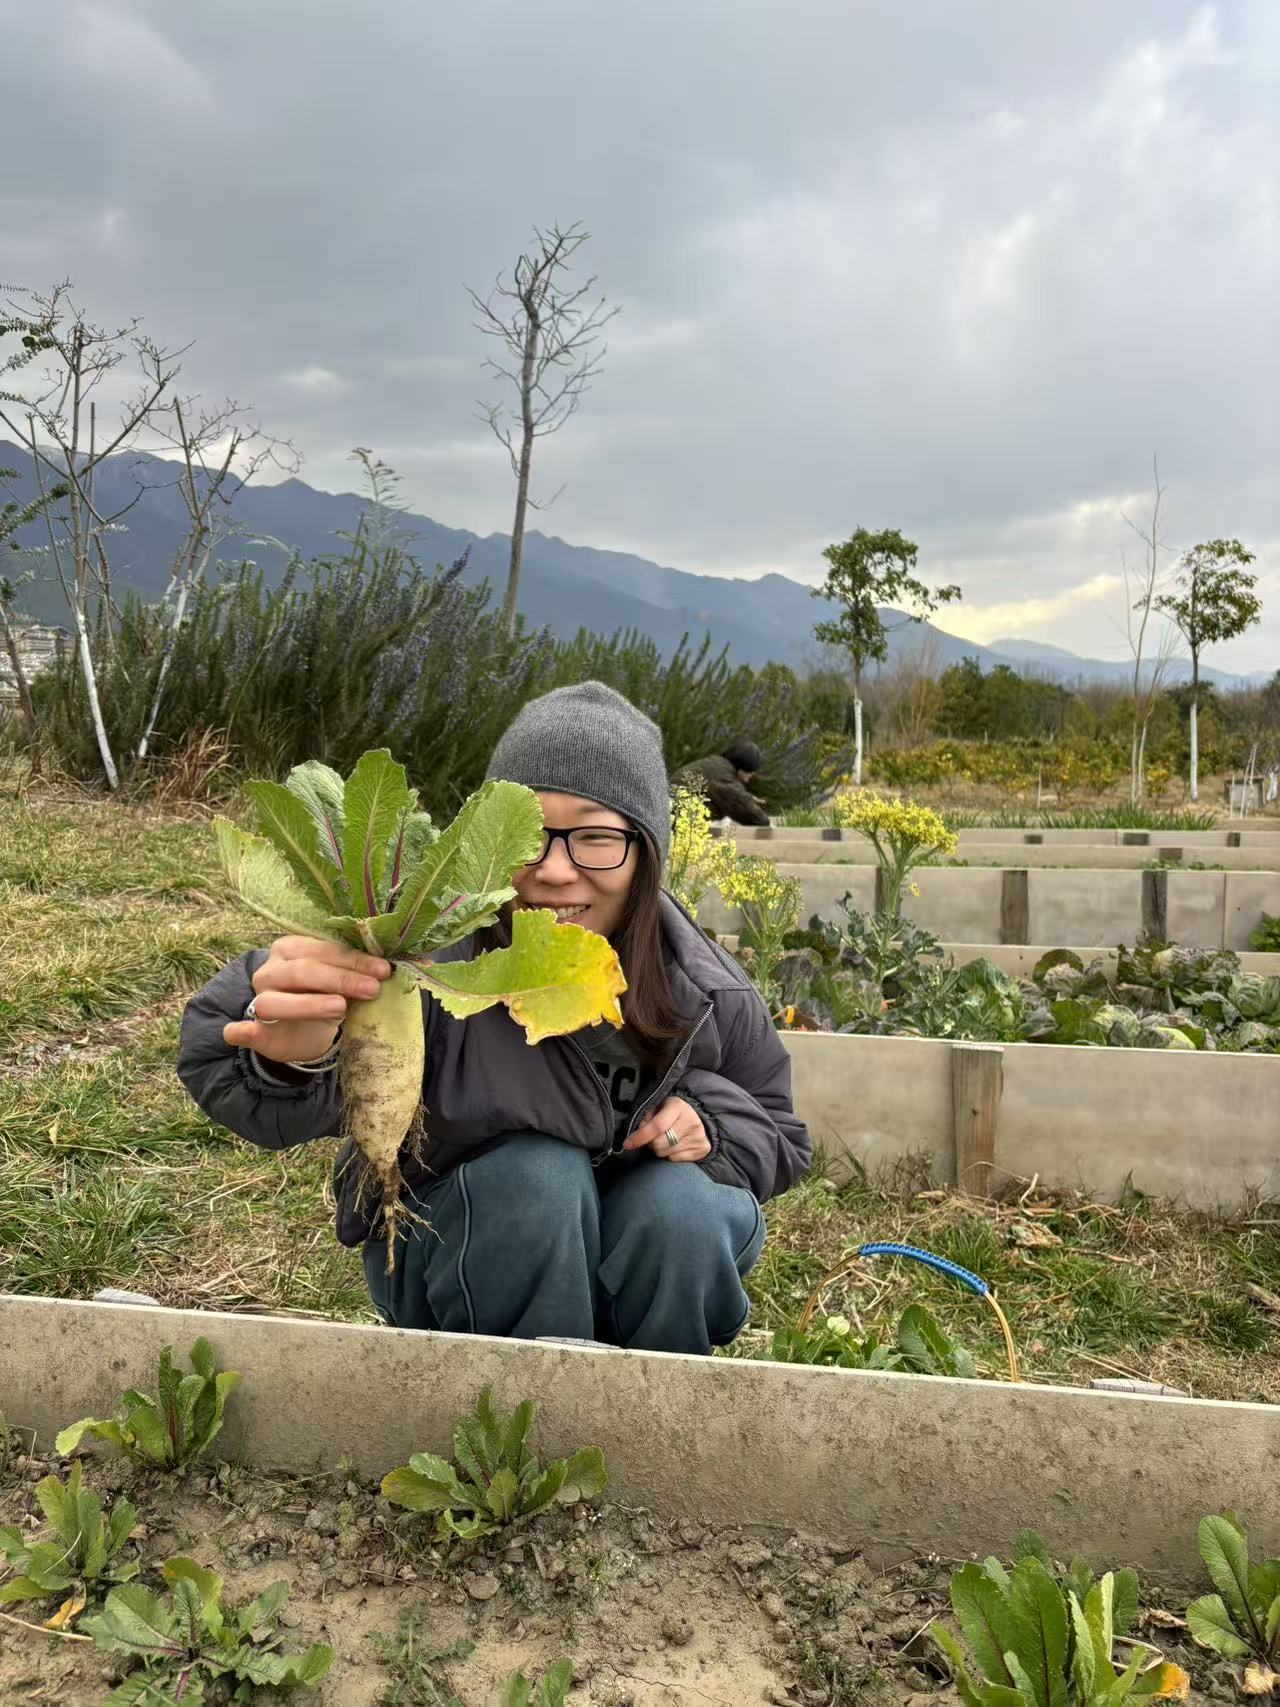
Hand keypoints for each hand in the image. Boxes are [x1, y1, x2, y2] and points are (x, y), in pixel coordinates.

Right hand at [222, 936, 391, 1064]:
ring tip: (340, 1007)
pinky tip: (241, 1032)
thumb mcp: (340, 982)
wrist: (304, 1031)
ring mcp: (258, 1000)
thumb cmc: (325, 996)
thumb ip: (355, 973)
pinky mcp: (255, 1031)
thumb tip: (387, 971)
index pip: (323, 949)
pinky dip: (241, 1031)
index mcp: (290, 949)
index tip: (383, 971)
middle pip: (303, 971)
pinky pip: (242, 1030)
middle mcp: (270, 970)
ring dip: (308, 1004)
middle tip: (372, 989)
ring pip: (275, 1001)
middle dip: (340, 979)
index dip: (353, 960)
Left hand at [623, 1096, 710, 1162]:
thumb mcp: (659, 1106)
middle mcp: (690, 1122)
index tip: (627, 1144)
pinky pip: (675, 1159)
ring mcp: (698, 1137)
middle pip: (659, 1144)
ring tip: (665, 1139)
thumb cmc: (673, 1111)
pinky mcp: (701, 1149)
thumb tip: (635, 1134)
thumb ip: (646, 1118)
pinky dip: (669, 1154)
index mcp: (677, 1106)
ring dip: (659, 1149)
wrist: (701, 1116)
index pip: (657, 1126)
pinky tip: (674, 1145)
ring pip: (665, 1153)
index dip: (640, 1137)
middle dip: (650, 1143)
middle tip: (652, 1137)